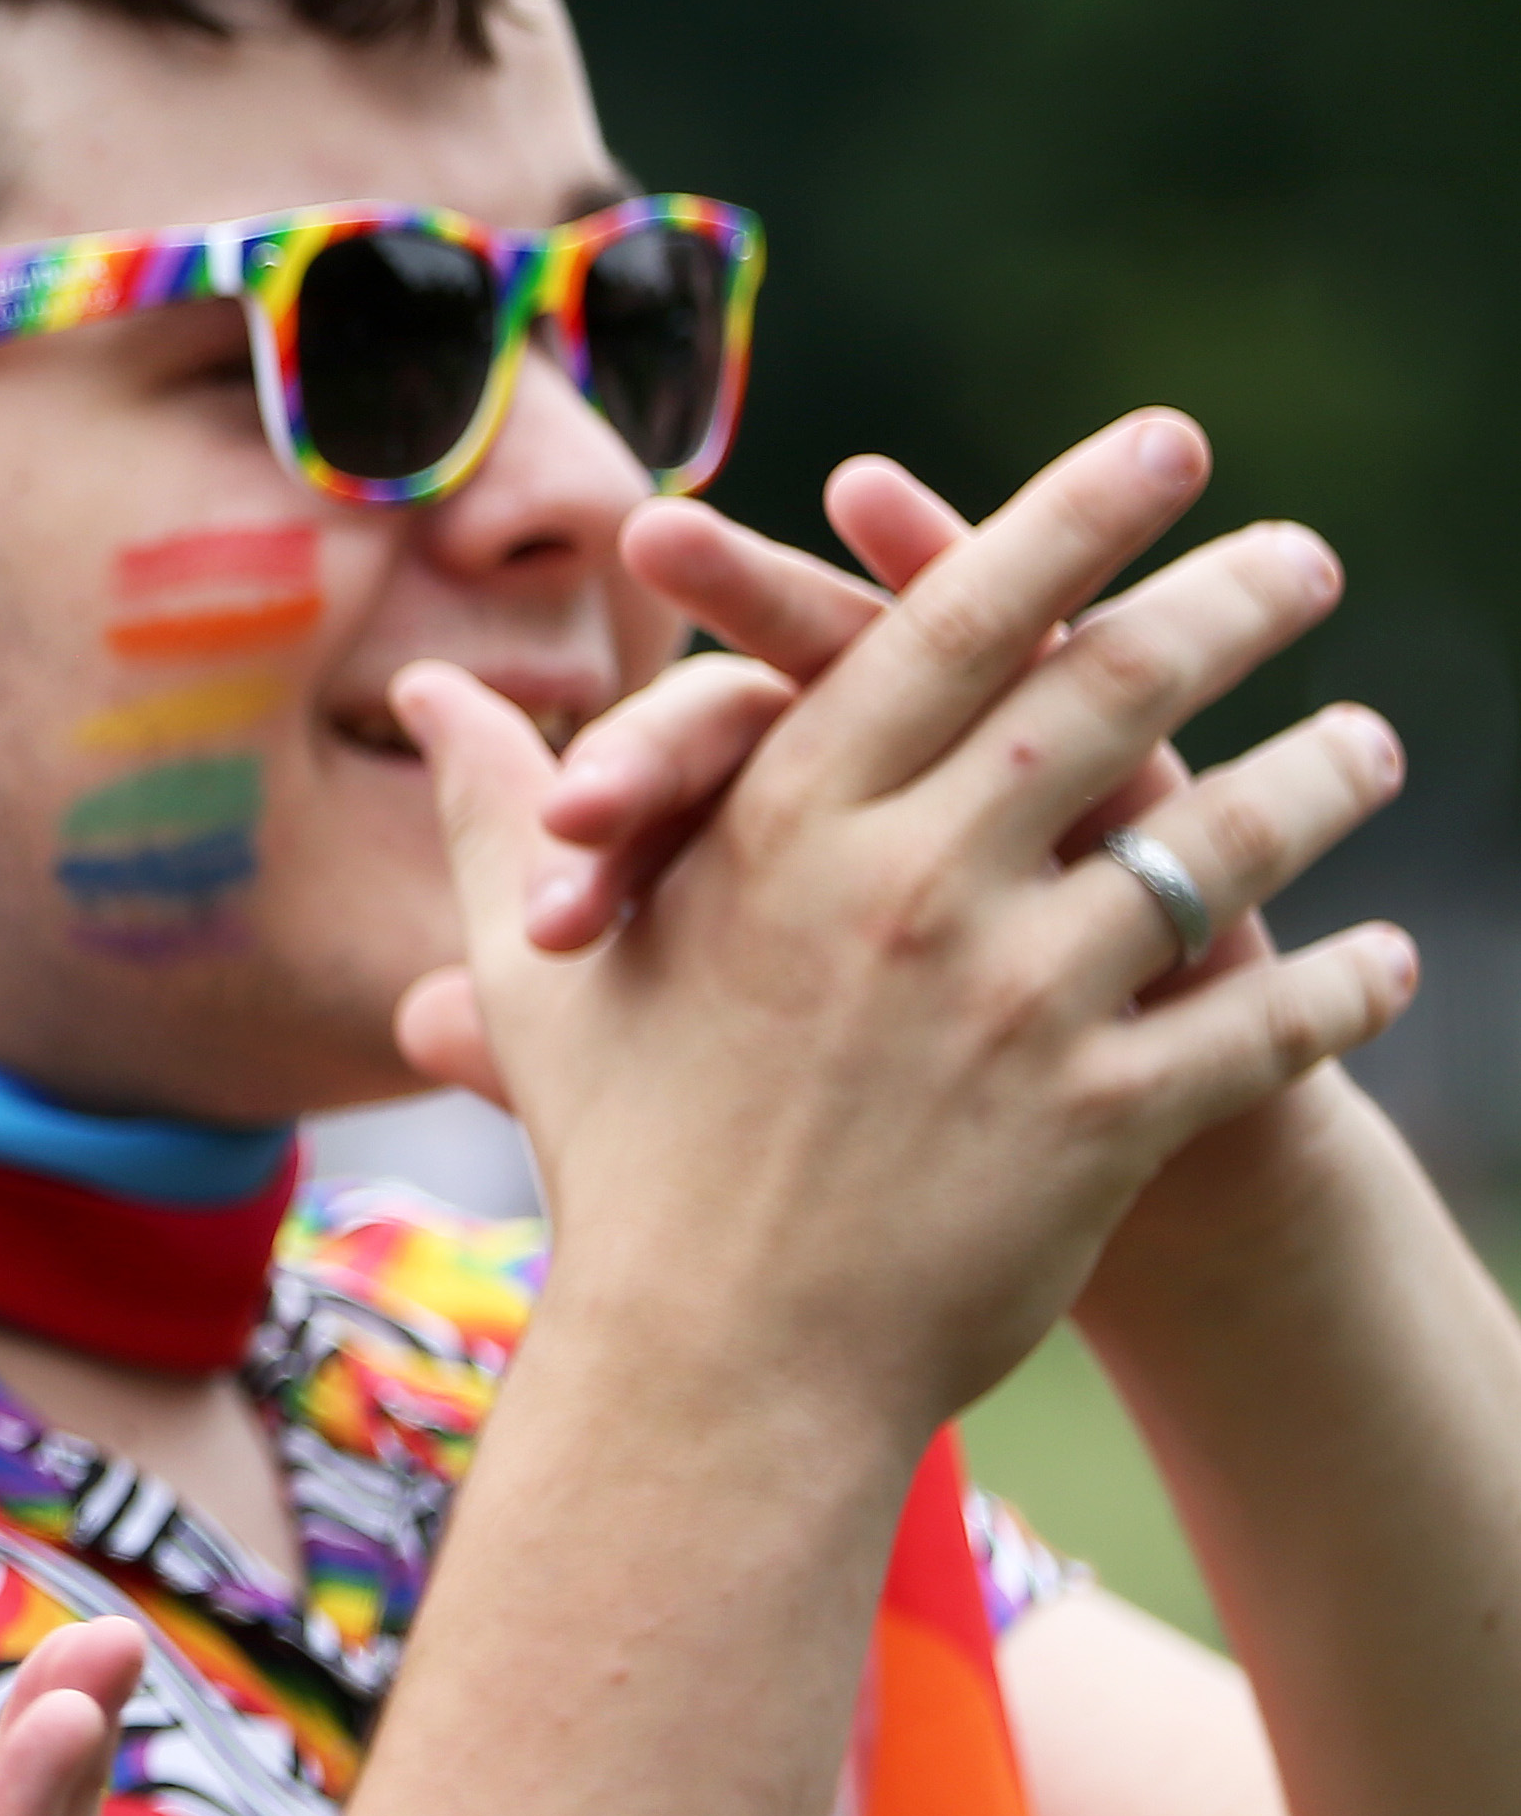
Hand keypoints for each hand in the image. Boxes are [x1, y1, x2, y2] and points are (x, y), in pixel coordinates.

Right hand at [388, 411, 1411, 1421]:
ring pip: (1208, 847)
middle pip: (1107, 699)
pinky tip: (1387, 954)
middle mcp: (909, 891)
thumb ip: (503, 812)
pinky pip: (1260, 1024)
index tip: (1164, 442)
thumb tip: (427, 702)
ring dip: (1312, 781)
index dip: (1067, 521)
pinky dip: (1335, 984)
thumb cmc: (616, 1157)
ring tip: (1367, 745)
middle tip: (1304, 557)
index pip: (951, 625)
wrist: (710, 1372)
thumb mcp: (539, 967)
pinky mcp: (1098, 1121)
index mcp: (787, 827)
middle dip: (1225, 605)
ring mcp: (1014, 1007)